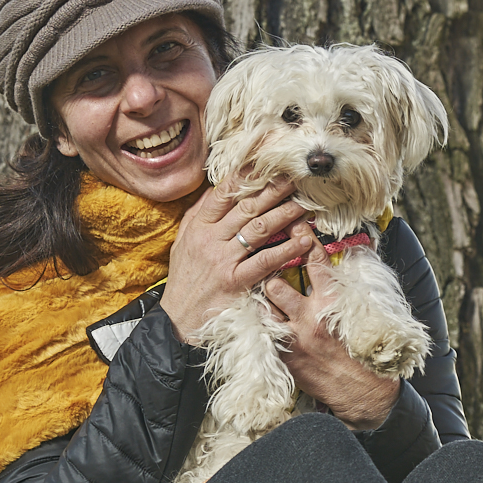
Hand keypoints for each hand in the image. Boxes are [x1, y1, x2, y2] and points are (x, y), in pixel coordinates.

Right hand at [161, 177, 315, 341]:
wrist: (178, 319)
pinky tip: (302, 241)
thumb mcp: (183, 243)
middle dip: (273, 190)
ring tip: (304, 204)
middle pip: (246, 207)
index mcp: (199, 227)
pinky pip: (265, 261)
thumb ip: (198, 216)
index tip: (264, 163)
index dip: (245, 176)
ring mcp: (223, 260)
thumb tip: (215, 190)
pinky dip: (286, 249)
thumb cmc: (185, 280)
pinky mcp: (236, 281)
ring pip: (259, 229)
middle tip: (294, 178)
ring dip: (285, 214)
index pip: (223, 194)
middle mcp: (211, 239)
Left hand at [263, 247, 402, 430]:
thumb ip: (353, 283)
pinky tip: (263, 315)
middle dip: (272, 273)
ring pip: (265, 306)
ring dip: (264, 297)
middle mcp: (310, 317)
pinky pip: (264, 331)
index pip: (315, 261)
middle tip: (271, 265)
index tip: (296, 226)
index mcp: (333, 302)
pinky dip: (263, 321)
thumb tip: (358, 252)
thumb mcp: (365, 312)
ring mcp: (294, 337)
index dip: (303, 240)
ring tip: (264, 290)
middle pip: (276, 282)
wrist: (362, 391)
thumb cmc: (366, 350)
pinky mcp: (284, 355)